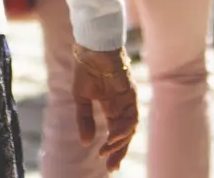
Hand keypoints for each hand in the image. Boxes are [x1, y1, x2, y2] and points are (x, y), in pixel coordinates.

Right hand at [71, 46, 138, 172]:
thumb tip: (87, 142)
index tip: (104, 164)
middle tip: (111, 167)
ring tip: (106, 150)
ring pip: (130, 128)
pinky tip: (113, 136)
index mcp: (111, 107)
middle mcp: (122, 106)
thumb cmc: (86, 68)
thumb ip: (85, 120)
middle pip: (125, 135)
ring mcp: (128, 100)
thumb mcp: (81, 99)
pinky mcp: (131, 93)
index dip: (112, 149)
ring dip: (119, 142)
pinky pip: (132, 116)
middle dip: (119, 152)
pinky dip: (123, 128)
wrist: (91, 48)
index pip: (115, 133)